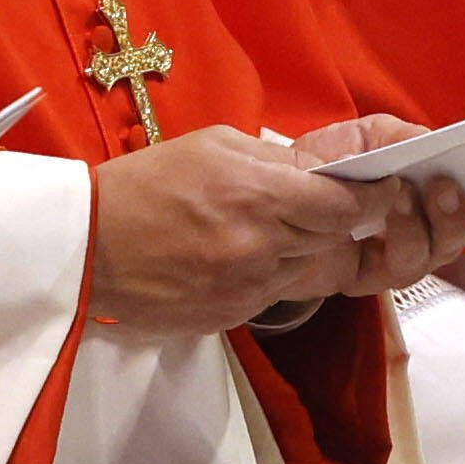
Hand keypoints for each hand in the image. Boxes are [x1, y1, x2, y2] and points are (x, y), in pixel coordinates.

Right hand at [89, 127, 385, 340]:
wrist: (84, 247)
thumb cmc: (143, 185)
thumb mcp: (213, 146)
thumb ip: (275, 160)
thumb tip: (320, 172)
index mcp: (260, 195)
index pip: (347, 206)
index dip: (371, 199)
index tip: (380, 191)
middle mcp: (261, 247)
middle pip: (330, 238)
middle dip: (329, 220)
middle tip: (312, 205)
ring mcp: (247, 288)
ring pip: (301, 268)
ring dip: (292, 249)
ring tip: (249, 229)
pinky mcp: (231, 316)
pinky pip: (268, 293)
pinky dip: (261, 274)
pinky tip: (224, 257)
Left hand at [290, 117, 464, 294]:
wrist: (274, 202)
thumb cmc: (326, 168)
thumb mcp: (365, 138)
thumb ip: (402, 137)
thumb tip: (434, 143)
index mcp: (430, 194)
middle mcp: (422, 230)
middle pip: (460, 234)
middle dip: (458, 212)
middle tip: (444, 185)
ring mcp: (397, 257)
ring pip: (432, 255)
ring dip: (421, 223)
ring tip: (401, 194)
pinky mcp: (366, 276)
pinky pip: (394, 269)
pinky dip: (394, 239)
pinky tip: (380, 212)